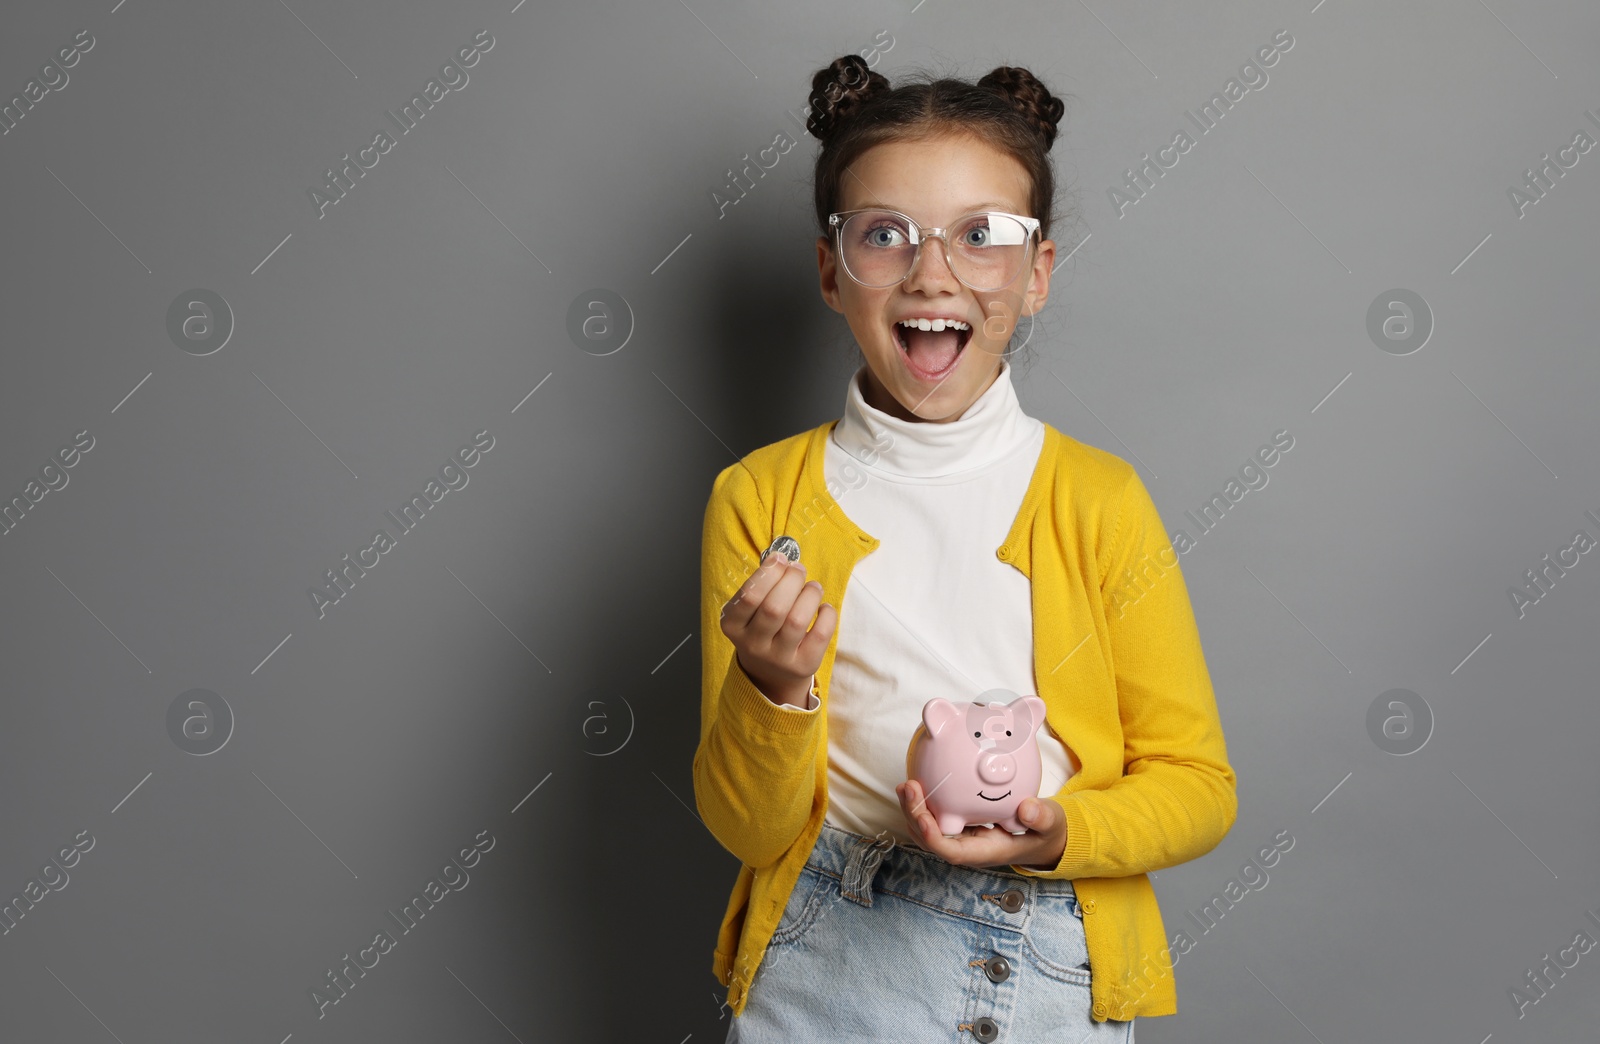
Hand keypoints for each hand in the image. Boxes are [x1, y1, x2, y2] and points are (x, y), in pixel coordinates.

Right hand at [720, 552, 834, 705]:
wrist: (771, 674)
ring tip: (813, 587)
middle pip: (774, 607)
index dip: (769, 573)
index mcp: (733, 626)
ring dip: (810, 594)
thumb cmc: (762, 629)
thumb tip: (784, 560)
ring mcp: (778, 659)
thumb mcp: (750, 612)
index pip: (749, 596)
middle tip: (799, 570)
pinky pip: (820, 635)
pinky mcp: (803, 666)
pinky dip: (827, 614)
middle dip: (791, 580)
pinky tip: (823, 608)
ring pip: (797, 620)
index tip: (781, 559)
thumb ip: (762, 587)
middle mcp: (753, 645)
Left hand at [895, 778, 1066, 871]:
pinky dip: (924, 803)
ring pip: (927, 830)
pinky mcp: (959, 824)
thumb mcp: (1050, 824)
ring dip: (913, 809)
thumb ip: (1042, 818)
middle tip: (908, 787)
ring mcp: (961, 837)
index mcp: (985, 852)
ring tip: (906, 784)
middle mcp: (968, 848)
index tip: (922, 819)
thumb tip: (1027, 809)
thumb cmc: (1043, 832)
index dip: (933, 838)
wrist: (1042, 835)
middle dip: (914, 817)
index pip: (952, 852)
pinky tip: (920, 781)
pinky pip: (935, 817)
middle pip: (931, 840)